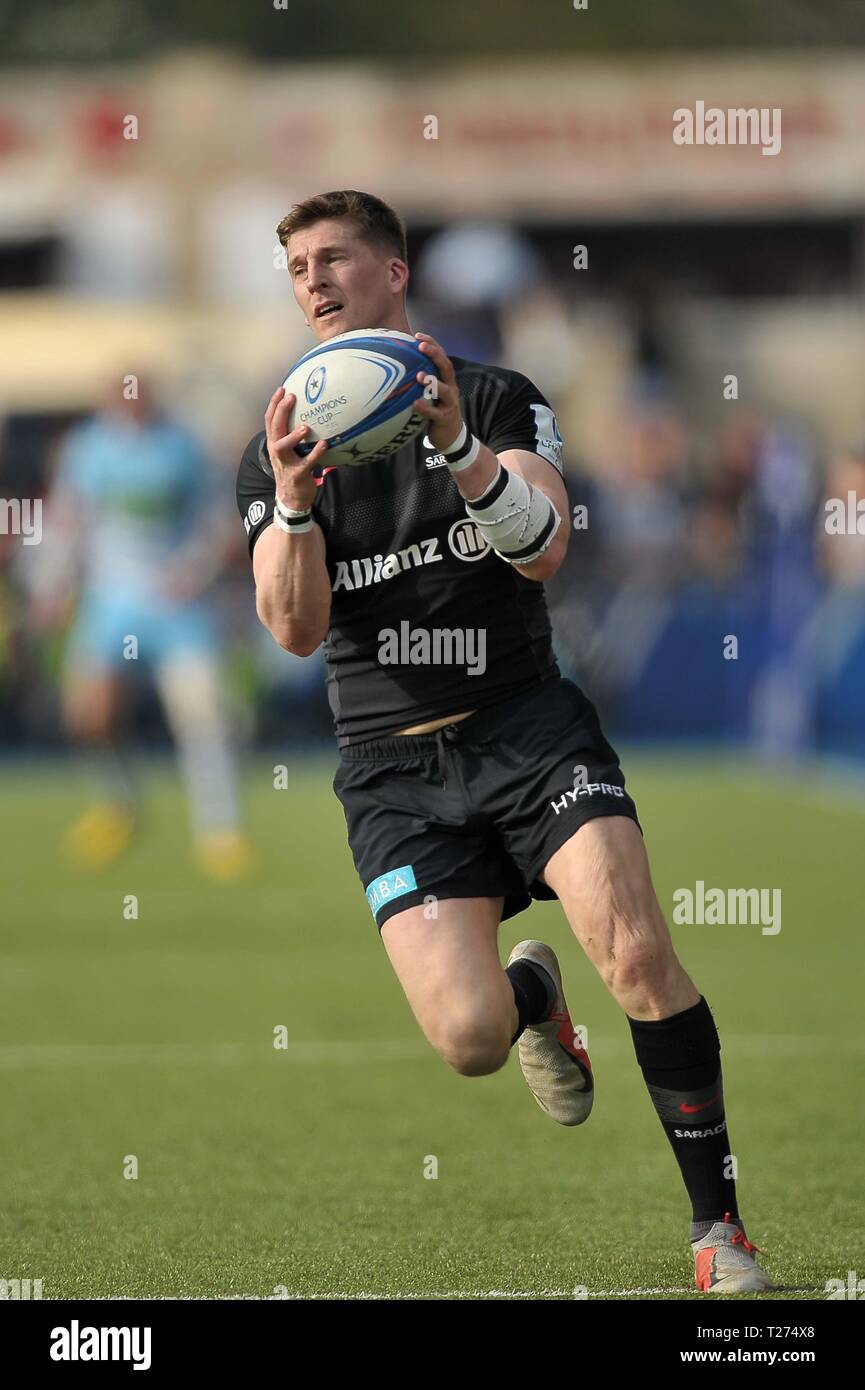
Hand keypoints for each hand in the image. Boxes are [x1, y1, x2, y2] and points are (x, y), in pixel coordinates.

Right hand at [265, 387, 328, 512]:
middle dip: (281, 411)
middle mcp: (277, 451)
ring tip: (305, 427)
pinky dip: (316, 453)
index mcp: (274, 443)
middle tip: (291, 397)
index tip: (282, 389)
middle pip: (275, 428)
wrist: (291, 498)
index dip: (274, 404)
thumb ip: (293, 436)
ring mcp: (285, 463)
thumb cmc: (293, 470)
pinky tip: (325, 444)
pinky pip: (306, 463)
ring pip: (283, 446)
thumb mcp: (289, 451)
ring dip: (293, 436)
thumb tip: (309, 416)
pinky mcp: (297, 474)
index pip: (270, 420)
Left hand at [412, 333, 463, 452]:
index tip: (417, 335)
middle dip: (435, 355)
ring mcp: (449, 403)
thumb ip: (420, 381)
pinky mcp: (445, 418)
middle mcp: (450, 388)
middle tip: (421, 346)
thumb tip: (396, 368)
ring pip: (445, 390)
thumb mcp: (430, 393)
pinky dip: (425, 408)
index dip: (432, 344)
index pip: (442, 357)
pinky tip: (415, 404)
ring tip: (420, 376)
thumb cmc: (436, 411)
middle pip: (446, 367)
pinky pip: (435, 413)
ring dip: (432, 381)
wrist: (451, 436)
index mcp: (446, 380)